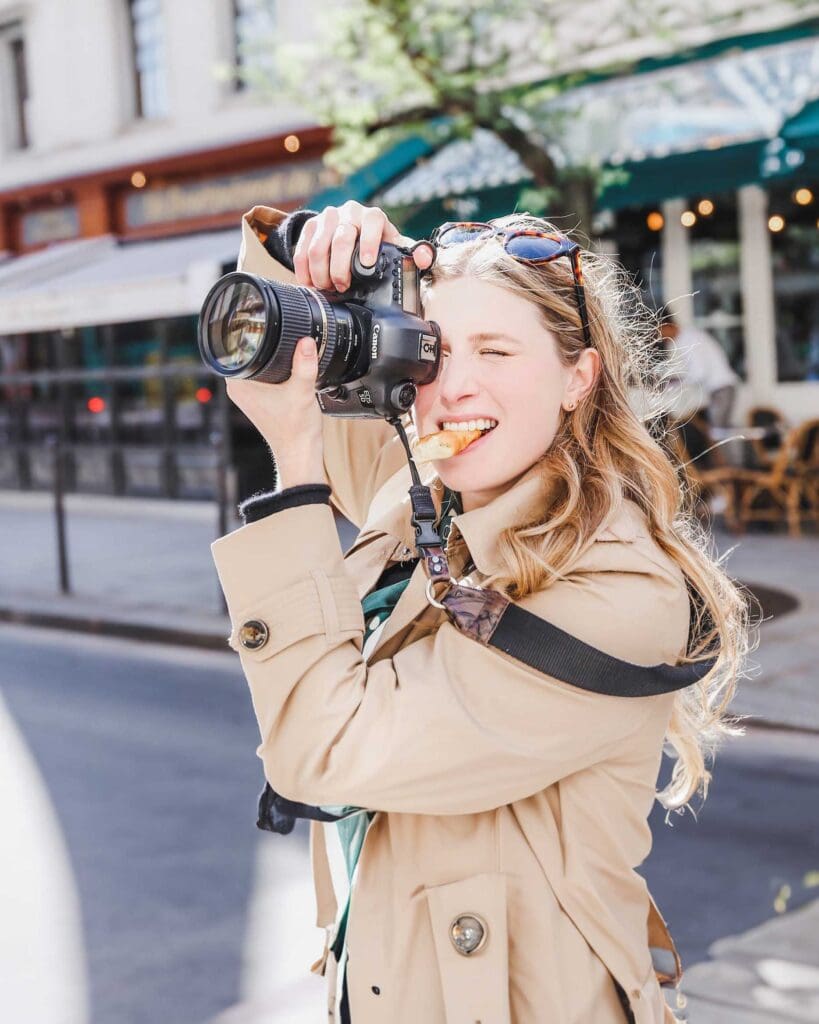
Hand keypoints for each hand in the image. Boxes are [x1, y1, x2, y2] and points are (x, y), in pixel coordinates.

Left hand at [226, 336, 324, 489]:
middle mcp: (238, 389)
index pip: (233, 348)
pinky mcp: (258, 398)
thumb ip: (305, 364)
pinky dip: (271, 368)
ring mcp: (247, 394)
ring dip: (266, 355)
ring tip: (282, 343)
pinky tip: (284, 363)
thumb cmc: (295, 429)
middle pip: (244, 353)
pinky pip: (260, 375)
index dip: (245, 332)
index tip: (257, 321)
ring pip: (253, 364)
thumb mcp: (302, 391)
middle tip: (275, 328)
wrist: (300, 451)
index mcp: (239, 384)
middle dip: (259, 341)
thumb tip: (306, 341)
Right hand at [292, 200, 433, 290]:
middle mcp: (349, 212)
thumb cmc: (377, 244)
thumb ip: (415, 254)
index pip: (371, 223)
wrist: (351, 231)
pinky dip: (304, 270)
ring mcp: (327, 218)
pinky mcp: (310, 227)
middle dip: (339, 268)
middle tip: (342, 287)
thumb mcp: (396, 247)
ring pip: (318, 246)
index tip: (366, 265)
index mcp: (373, 216)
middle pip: (341, 239)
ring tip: (326, 288)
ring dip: (320, 272)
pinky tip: (310, 284)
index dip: (368, 243)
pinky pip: (301, 249)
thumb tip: (424, 257)